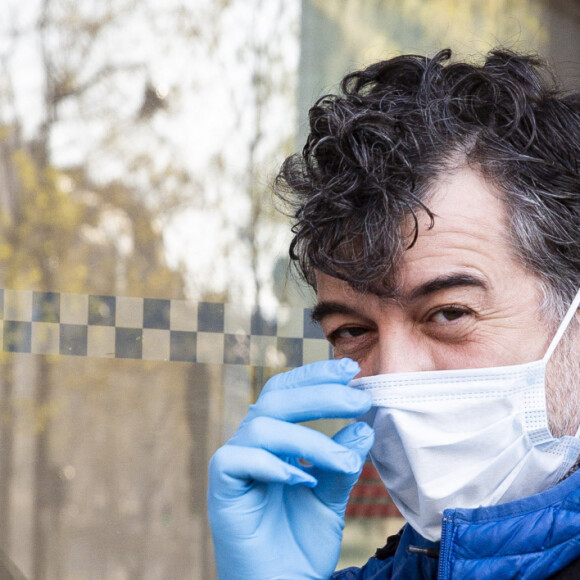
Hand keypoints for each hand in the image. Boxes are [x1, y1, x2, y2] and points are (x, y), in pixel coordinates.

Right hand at [207, 358, 373, 579]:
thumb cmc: (300, 541)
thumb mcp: (330, 496)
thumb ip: (341, 462)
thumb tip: (364, 429)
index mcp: (273, 438)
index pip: (289, 392)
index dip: (315, 375)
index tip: (351, 370)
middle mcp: (251, 443)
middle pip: (276, 399)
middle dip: (320, 394)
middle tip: (360, 400)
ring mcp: (233, 463)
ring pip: (263, 427)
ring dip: (310, 441)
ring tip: (345, 464)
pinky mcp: (221, 487)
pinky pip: (236, 459)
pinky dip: (273, 464)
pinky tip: (302, 479)